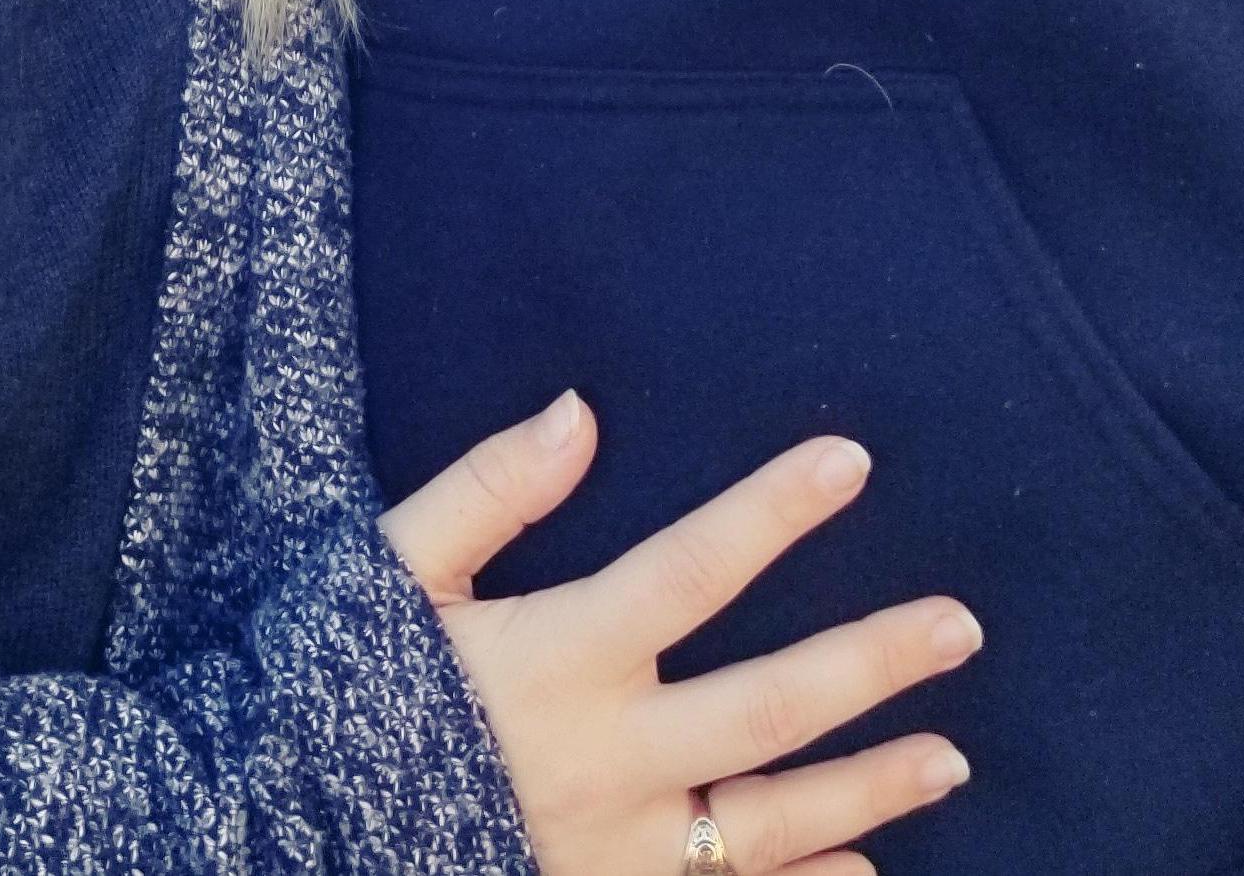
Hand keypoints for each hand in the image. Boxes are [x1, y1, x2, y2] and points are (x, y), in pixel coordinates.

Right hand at [382, 392, 979, 875]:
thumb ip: (487, 492)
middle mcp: (605, 762)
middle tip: (961, 624)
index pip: (691, 570)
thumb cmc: (333, 686)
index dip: (773, 511)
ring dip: (868, 788)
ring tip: (951, 753)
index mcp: (557, 661)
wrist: (282, 835)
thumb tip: (579, 411)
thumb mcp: (390, 573)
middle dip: (871, 662)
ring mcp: (614, 852)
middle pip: (767, 706)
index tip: (852, 458)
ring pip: (769, 821)